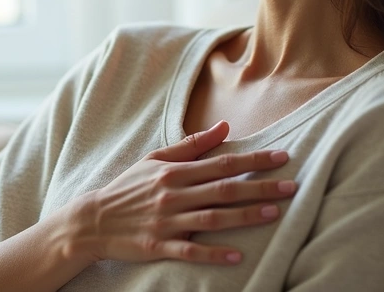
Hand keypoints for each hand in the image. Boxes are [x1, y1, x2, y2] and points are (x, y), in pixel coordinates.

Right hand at [67, 120, 297, 265]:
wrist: (93, 220)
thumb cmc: (127, 188)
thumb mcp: (154, 160)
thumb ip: (191, 146)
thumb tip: (224, 127)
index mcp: (173, 172)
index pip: (221, 163)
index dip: (253, 160)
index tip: (282, 157)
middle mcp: (172, 195)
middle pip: (223, 190)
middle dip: (259, 187)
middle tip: (291, 187)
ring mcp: (166, 222)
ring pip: (211, 219)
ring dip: (243, 217)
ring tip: (273, 214)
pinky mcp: (158, 246)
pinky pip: (189, 252)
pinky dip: (212, 254)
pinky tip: (235, 256)